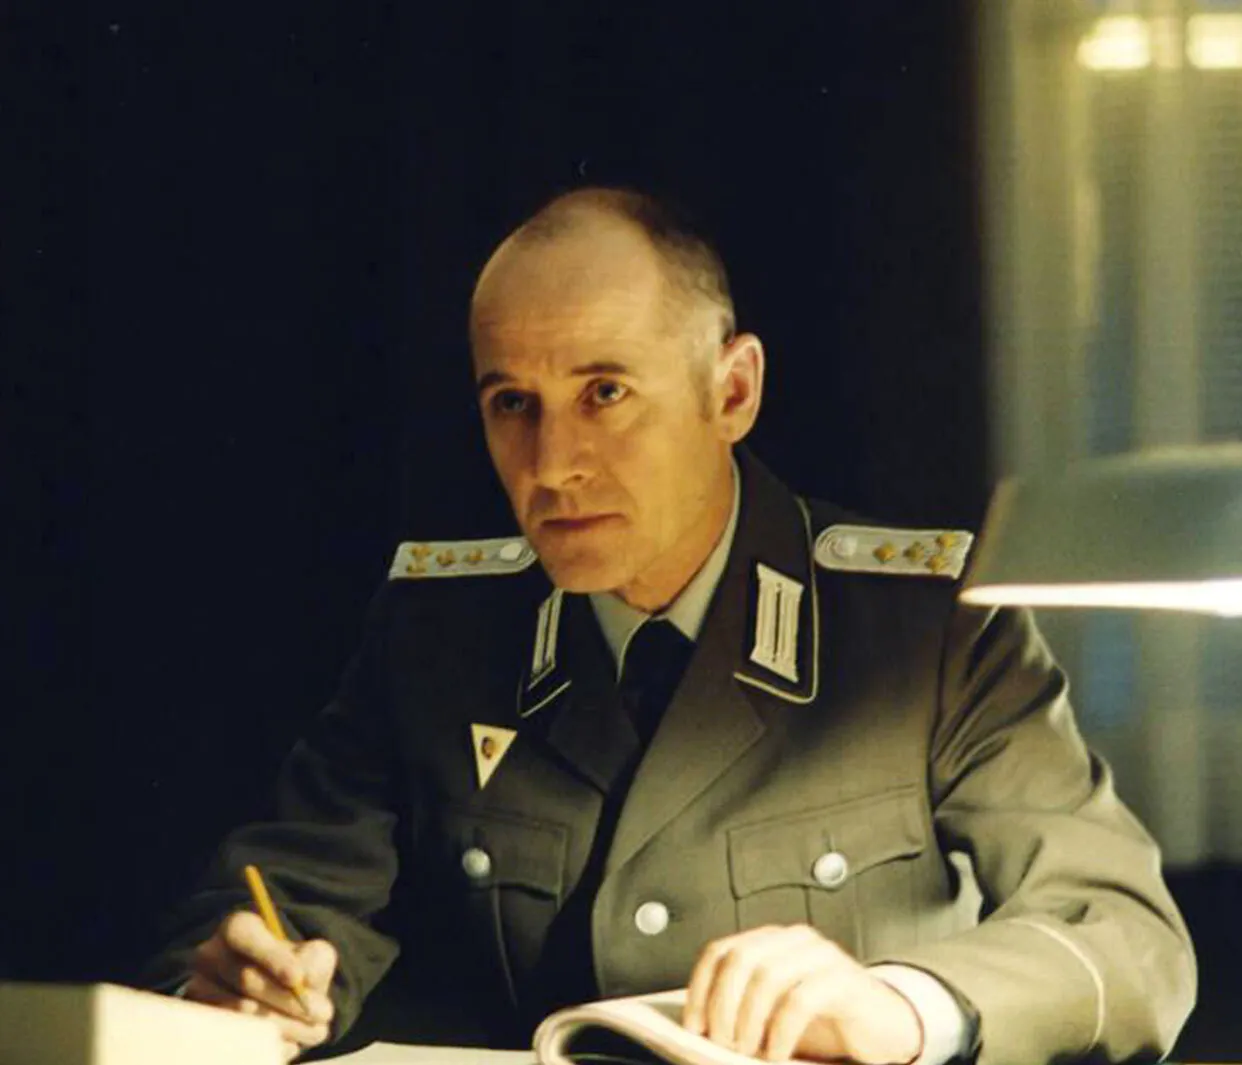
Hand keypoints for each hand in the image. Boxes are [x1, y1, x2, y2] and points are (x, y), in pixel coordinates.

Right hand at [185, 911, 337, 1062]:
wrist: (277, 995)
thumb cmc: (296, 968)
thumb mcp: (313, 955)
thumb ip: (314, 961)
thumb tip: (304, 981)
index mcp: (237, 929)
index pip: (245, 935)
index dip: (271, 957)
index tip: (297, 978)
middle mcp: (210, 957)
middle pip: (245, 979)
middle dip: (287, 999)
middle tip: (322, 1013)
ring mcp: (200, 991)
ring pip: (240, 1011)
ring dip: (283, 1024)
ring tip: (316, 1031)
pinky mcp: (201, 1023)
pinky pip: (232, 1036)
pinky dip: (267, 1043)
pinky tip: (293, 1044)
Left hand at [682, 924, 922, 1063]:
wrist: (883, 1026)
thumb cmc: (821, 1023)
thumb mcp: (774, 1013)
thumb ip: (743, 1010)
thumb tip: (700, 1030)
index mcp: (771, 941)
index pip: (721, 951)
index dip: (700, 988)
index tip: (692, 1026)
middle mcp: (793, 940)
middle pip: (740, 959)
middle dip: (722, 1005)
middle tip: (720, 1043)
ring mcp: (820, 956)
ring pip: (767, 976)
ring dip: (749, 1020)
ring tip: (745, 1052)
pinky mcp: (843, 980)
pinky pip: (800, 1000)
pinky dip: (779, 1032)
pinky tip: (774, 1055)